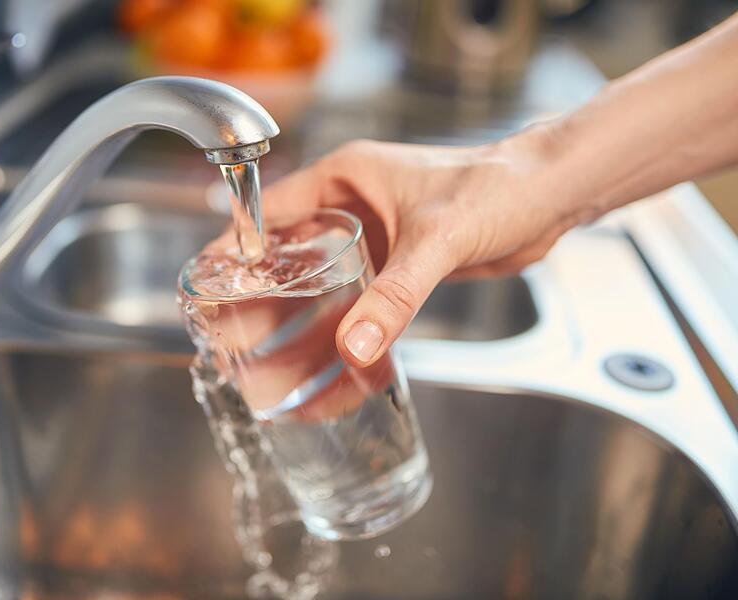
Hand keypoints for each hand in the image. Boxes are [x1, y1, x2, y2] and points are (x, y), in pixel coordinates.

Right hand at [262, 124, 590, 367]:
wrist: (547, 200)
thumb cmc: (498, 188)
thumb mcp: (438, 238)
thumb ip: (397, 293)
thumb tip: (356, 344)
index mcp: (346, 178)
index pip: (270, 211)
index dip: (235, 247)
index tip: (210, 286)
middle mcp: (353, 207)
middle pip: (288, 256)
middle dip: (260, 298)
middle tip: (231, 339)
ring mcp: (375, 239)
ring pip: (320, 284)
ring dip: (297, 322)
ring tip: (268, 364)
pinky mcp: (397, 267)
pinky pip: (357, 302)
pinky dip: (340, 330)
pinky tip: (327, 365)